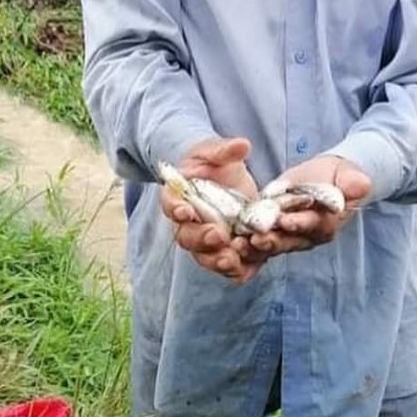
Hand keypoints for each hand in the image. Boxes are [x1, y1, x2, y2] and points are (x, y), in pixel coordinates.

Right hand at [158, 136, 266, 282]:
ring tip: (231, 260)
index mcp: (179, 198)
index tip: (185, 211)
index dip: (175, 209)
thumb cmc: (214, 163)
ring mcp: (207, 241)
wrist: (227, 180)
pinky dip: (237, 272)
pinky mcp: (229, 251)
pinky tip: (246, 271)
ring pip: (205, 257)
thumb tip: (242, 145)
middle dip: (200, 239)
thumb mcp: (216, 152)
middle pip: (186, 237)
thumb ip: (225, 150)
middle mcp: (189, 224)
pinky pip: (229, 268)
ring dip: (216, 261)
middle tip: (217, 235)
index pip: (170, 205)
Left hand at [245, 155, 372, 257]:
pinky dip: (247, 246)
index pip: (314, 225)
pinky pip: (260, 243)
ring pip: (273, 244)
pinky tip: (232, 243)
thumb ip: (353, 182)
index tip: (286, 221)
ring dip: (255, 246)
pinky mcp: (274, 234)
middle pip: (290, 240)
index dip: (300, 223)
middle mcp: (308, 236)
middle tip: (256, 238)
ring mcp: (290, 238)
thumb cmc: (339, 177)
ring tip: (238, 244)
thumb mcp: (348, 175)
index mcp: (328, 222)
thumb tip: (361, 184)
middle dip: (273, 240)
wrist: (327, 180)